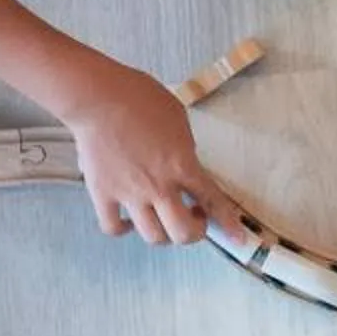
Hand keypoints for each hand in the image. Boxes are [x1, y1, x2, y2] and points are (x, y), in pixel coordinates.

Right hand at [63, 69, 243, 245]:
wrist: (99, 96)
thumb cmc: (139, 97)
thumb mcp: (177, 118)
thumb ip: (184, 148)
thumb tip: (184, 163)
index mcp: (181, 164)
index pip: (212, 200)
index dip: (228, 223)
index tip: (237, 238)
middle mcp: (158, 186)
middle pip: (183, 232)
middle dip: (194, 232)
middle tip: (192, 218)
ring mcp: (130, 194)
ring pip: (153, 236)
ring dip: (163, 233)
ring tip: (161, 217)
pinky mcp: (103, 194)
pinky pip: (114, 227)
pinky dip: (123, 229)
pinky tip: (129, 218)